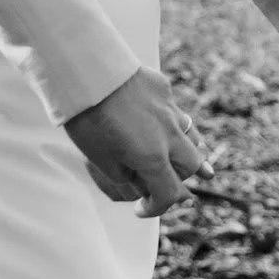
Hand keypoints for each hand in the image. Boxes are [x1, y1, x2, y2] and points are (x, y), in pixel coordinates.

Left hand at [64, 67, 211, 217]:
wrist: (86, 69)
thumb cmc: (88, 117)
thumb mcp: (100, 159)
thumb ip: (124, 175)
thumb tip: (137, 180)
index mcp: (153, 158)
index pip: (168, 193)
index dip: (156, 208)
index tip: (142, 209)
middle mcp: (169, 135)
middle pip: (191, 166)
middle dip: (180, 179)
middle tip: (165, 182)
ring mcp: (169, 109)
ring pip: (192, 137)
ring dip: (189, 152)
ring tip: (187, 160)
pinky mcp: (162, 88)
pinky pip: (176, 111)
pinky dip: (174, 124)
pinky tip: (165, 122)